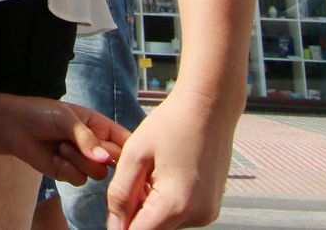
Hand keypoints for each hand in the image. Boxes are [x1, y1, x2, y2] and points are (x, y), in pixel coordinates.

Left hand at [5, 98, 127, 184]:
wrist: (14, 127)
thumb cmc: (41, 114)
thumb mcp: (65, 118)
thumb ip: (86, 137)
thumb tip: (103, 158)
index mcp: (99, 126)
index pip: (124, 139)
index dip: (132, 148)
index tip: (131, 153)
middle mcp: (95, 145)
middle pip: (116, 160)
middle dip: (104, 157)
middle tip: (87, 149)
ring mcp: (83, 161)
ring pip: (98, 172)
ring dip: (80, 161)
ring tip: (62, 146)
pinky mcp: (70, 173)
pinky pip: (80, 179)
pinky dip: (68, 169)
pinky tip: (55, 157)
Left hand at [104, 84, 238, 228]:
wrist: (209, 107)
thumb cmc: (171, 124)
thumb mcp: (135, 154)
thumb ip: (120, 193)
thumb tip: (114, 226)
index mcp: (175, 204)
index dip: (119, 222)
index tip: (115, 204)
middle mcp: (197, 216)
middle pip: (152, 229)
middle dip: (135, 212)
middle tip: (135, 178)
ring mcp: (207, 213)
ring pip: (164, 223)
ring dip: (150, 207)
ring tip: (151, 172)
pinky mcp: (210, 207)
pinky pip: (179, 215)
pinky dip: (165, 202)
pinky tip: (164, 175)